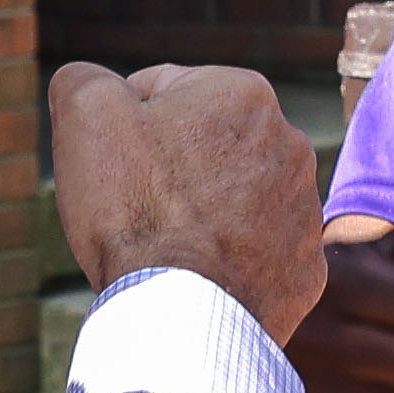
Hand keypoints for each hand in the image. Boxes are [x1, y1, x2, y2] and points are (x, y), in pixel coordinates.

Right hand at [46, 62, 328, 340]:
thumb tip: (89, 80)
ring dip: (203, 211)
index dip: (122, 125)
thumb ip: (86, 79)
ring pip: (235, 197)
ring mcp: (305, 210)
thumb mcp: (87, 115)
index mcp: (244, 92)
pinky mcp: (307, 269)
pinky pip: (257, 253)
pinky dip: (229, 260)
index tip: (111, 165)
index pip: (165, 90)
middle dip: (169, 166)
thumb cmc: (134, 208)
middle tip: (134, 206)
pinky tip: (198, 275)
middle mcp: (291, 143)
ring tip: (166, 244)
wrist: (180, 313)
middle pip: (205, 145)